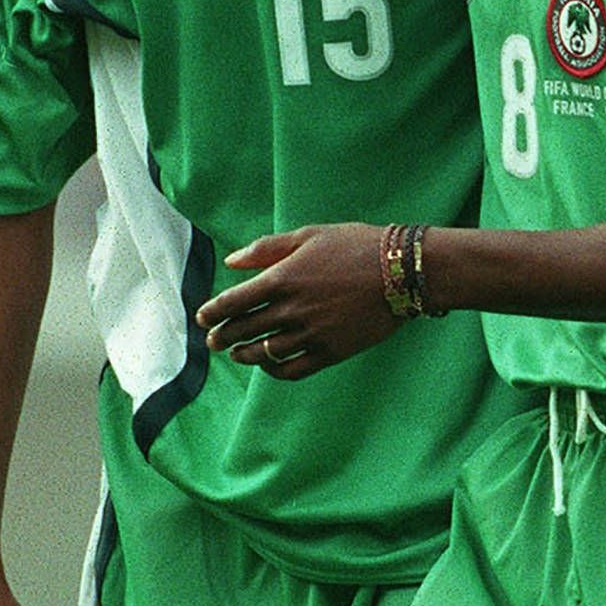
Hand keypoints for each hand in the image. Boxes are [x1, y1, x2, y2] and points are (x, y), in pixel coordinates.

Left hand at [197, 225, 395, 377]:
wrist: (401, 272)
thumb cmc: (355, 246)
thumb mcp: (309, 235)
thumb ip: (266, 249)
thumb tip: (231, 261)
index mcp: (282, 278)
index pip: (233, 302)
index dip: (213, 312)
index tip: (203, 317)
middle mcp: (291, 309)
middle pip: (243, 329)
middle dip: (222, 336)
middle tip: (213, 340)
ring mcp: (311, 334)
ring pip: (263, 353)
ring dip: (244, 355)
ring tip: (236, 353)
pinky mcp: (330, 352)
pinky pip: (292, 369)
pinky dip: (274, 370)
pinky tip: (268, 365)